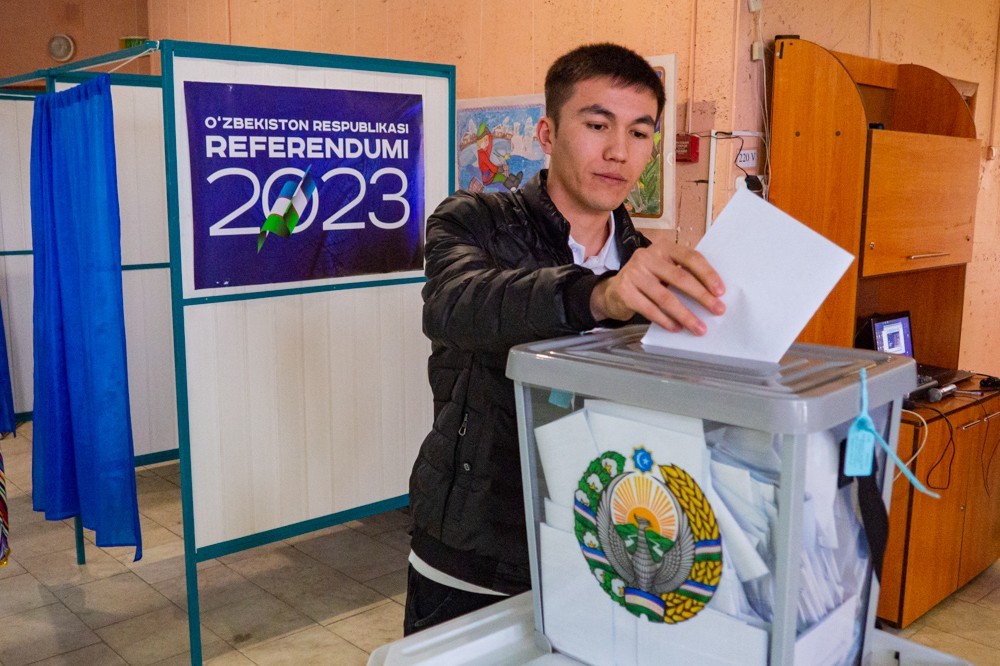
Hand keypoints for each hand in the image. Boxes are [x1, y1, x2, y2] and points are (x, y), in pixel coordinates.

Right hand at [590, 240, 724, 334]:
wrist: (614, 291)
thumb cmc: (648, 280)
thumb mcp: (663, 269)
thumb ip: (682, 273)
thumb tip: (712, 294)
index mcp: (662, 247)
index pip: (690, 257)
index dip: (707, 274)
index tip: (720, 291)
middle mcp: (647, 257)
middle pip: (680, 278)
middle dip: (702, 296)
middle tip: (718, 310)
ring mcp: (634, 274)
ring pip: (666, 297)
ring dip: (686, 315)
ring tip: (699, 327)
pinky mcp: (625, 292)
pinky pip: (650, 309)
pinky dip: (666, 321)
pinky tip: (677, 328)